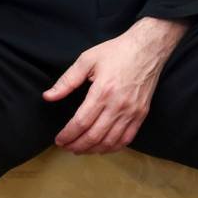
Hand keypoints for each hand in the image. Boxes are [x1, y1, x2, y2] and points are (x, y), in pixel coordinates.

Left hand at [43, 17, 186, 154]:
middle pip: (94, 136)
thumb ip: (67, 80)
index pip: (81, 122)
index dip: (67, 135)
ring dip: (93, 149)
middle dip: (77, 145)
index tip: (59, 140)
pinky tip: (103, 147)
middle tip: (66, 147)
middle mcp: (118, 105)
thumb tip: (48, 97)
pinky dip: (113, 147)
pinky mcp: (142, 113)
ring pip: (110, 141)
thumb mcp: (88, 59)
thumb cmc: (117, 51)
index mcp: (103, 91)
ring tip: (81, 149)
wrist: (149, 47)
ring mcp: (132, 111)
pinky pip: (127, 138)